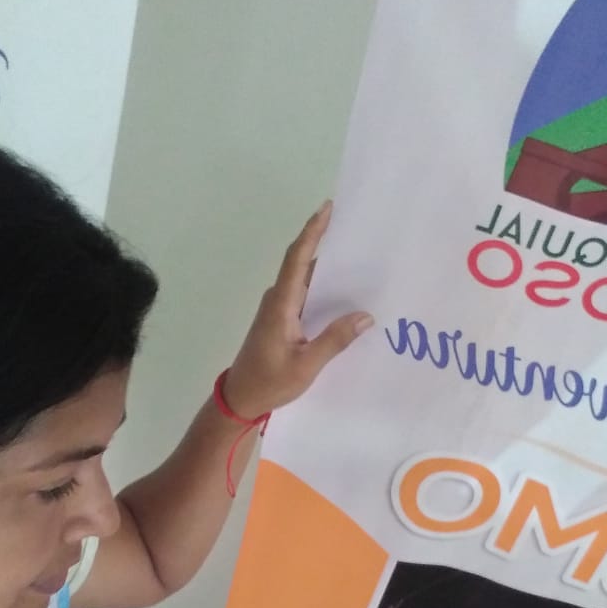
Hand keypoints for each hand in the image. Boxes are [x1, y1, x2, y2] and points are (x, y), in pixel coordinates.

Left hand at [223, 201, 372, 417]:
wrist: (240, 398)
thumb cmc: (269, 382)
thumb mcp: (306, 365)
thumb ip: (335, 340)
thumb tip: (365, 316)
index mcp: (282, 304)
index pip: (298, 258)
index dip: (312, 231)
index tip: (327, 208)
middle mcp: (278, 299)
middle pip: (302, 261)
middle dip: (324, 240)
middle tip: (355, 226)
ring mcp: (279, 308)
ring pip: (304, 278)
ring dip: (326, 264)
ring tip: (357, 253)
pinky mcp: (282, 319)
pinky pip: (304, 293)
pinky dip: (322, 286)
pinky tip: (343, 291)